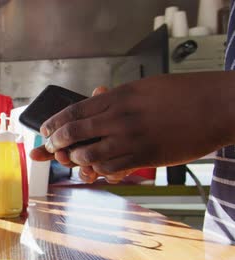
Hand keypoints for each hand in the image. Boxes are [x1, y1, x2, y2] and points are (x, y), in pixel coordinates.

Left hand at [32, 72, 234, 178]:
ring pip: (87, 156)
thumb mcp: (143, 88)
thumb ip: (116, 98)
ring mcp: (130, 139)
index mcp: (117, 98)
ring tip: (75, 160)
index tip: (44, 130)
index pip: (73, 111)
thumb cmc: (182, 94)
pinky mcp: (143, 157)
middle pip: (73, 133)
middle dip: (55, 144)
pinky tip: (99, 169)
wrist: (216, 106)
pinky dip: (98, 171)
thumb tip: (95, 99)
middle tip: (50, 149)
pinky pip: (110, 169)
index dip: (53, 123)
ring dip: (76, 160)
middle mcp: (118, 118)